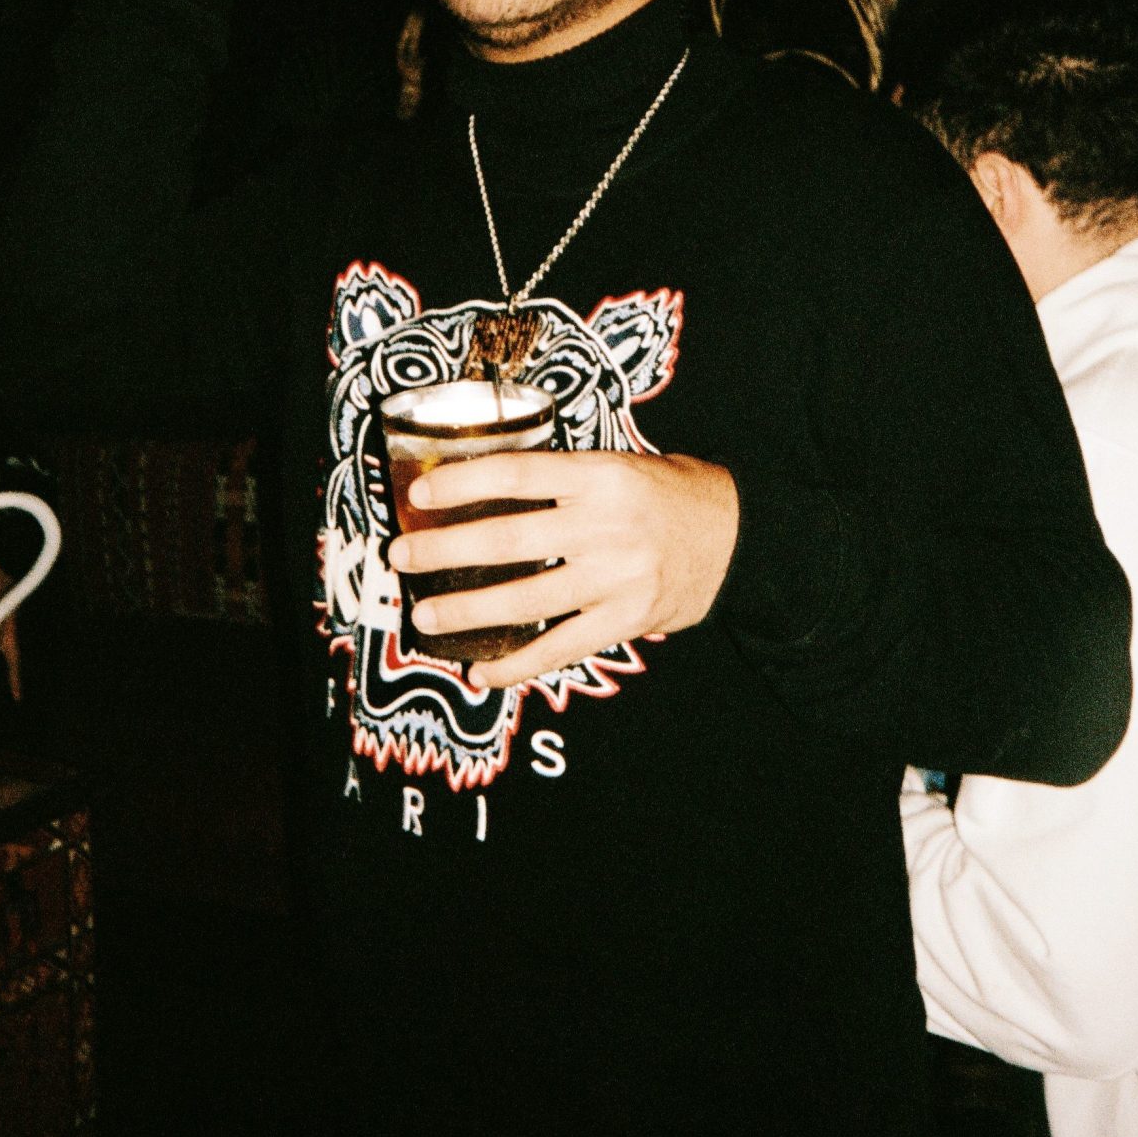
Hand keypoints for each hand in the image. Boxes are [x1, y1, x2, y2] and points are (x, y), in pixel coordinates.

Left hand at [388, 450, 739, 690]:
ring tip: (424, 617)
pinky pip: (559, 647)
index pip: (518, 474)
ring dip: (468, 611)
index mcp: (601, 475)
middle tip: (402, 557)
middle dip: (446, 550)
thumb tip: (478, 492)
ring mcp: (616, 579)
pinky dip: (517, 664)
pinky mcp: (625, 621)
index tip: (421, 493)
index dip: (464, 483)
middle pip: (509, 538)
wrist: (735, 537)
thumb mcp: (617, 465)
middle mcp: (606, 526)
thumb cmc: (663, 493)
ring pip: (527, 599)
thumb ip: (559, 479)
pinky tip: (481, 671)